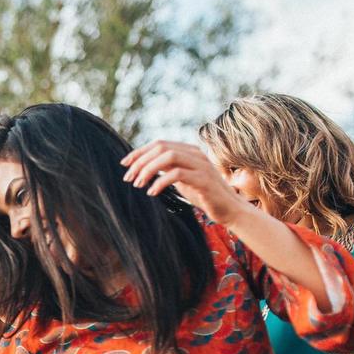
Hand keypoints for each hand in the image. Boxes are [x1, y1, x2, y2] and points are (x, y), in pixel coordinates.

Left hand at [120, 140, 252, 225]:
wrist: (229, 210)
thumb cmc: (203, 195)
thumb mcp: (182, 180)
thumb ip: (167, 170)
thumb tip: (144, 167)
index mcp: (189, 151)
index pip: (159, 144)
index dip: (139, 152)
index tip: (124, 165)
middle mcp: (196, 154)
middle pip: (161, 147)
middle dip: (141, 161)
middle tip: (128, 178)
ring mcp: (201, 165)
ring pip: (169, 156)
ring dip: (149, 169)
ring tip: (138, 185)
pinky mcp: (204, 179)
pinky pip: (178, 174)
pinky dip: (161, 182)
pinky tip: (152, 193)